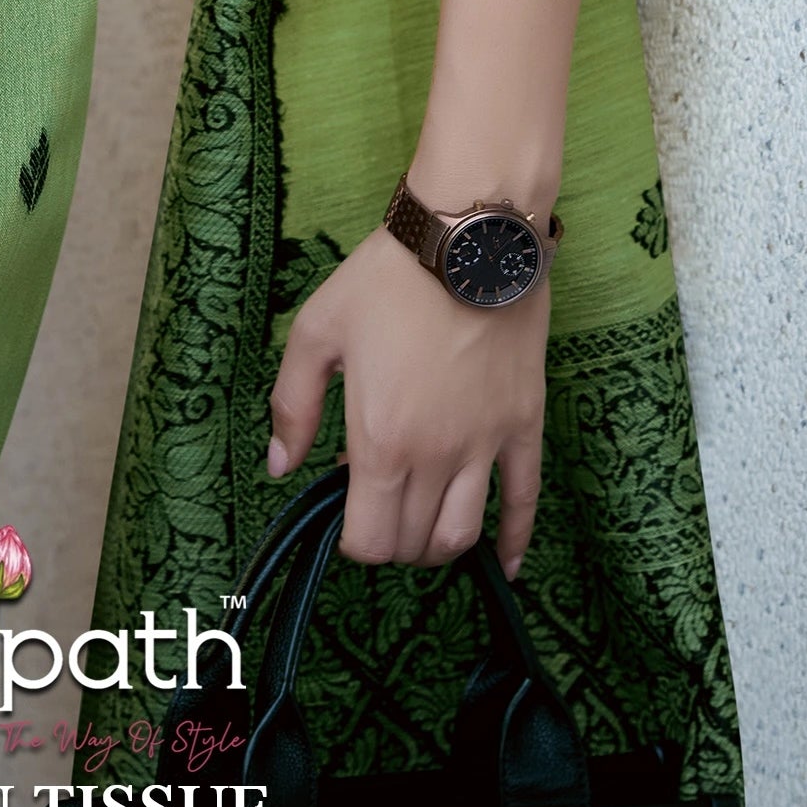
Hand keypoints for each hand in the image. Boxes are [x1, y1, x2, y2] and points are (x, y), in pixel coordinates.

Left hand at [265, 227, 551, 575]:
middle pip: (414, 543)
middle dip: (392, 541)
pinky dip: (516, 543)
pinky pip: (526, 501)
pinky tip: (505, 566)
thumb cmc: (386, 281)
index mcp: (381, 441)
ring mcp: (485, 445)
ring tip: (422, 526)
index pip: (370, 541)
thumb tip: (280, 466)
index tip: (347, 509)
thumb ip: (292, 406)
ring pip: (463, 535)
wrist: (466, 239)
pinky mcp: (524, 426)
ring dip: (438, 546)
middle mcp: (436, 456)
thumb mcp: (316, 332)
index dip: (355, 541)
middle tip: (380, 508)